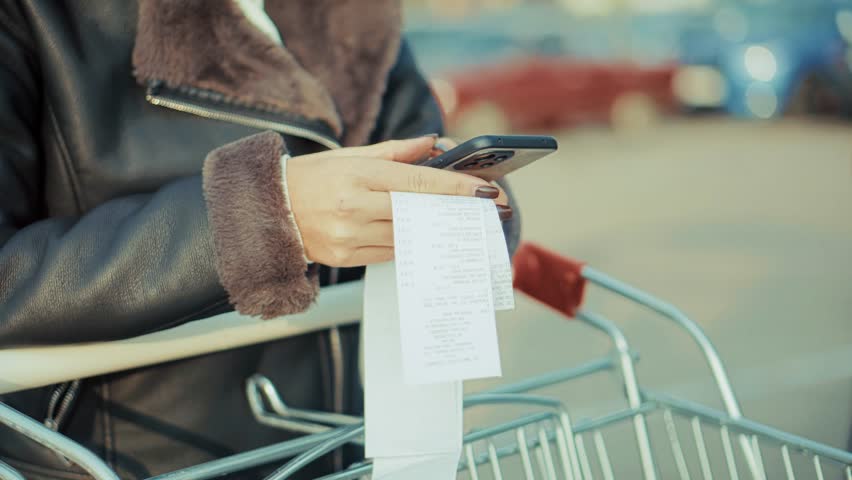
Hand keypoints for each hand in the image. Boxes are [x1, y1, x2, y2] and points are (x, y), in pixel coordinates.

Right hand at [287, 137, 502, 266]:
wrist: (271, 209)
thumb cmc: (313, 177)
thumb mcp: (351, 156)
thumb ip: (396, 152)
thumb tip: (433, 144)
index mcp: (357, 176)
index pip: (418, 182)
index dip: (456, 188)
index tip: (486, 191)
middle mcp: (354, 208)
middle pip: (418, 212)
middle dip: (453, 211)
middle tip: (483, 210)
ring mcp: (349, 236)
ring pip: (407, 236)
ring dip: (433, 230)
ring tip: (456, 223)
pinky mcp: (346, 258)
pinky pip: (389, 253)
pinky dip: (406, 243)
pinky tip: (419, 236)